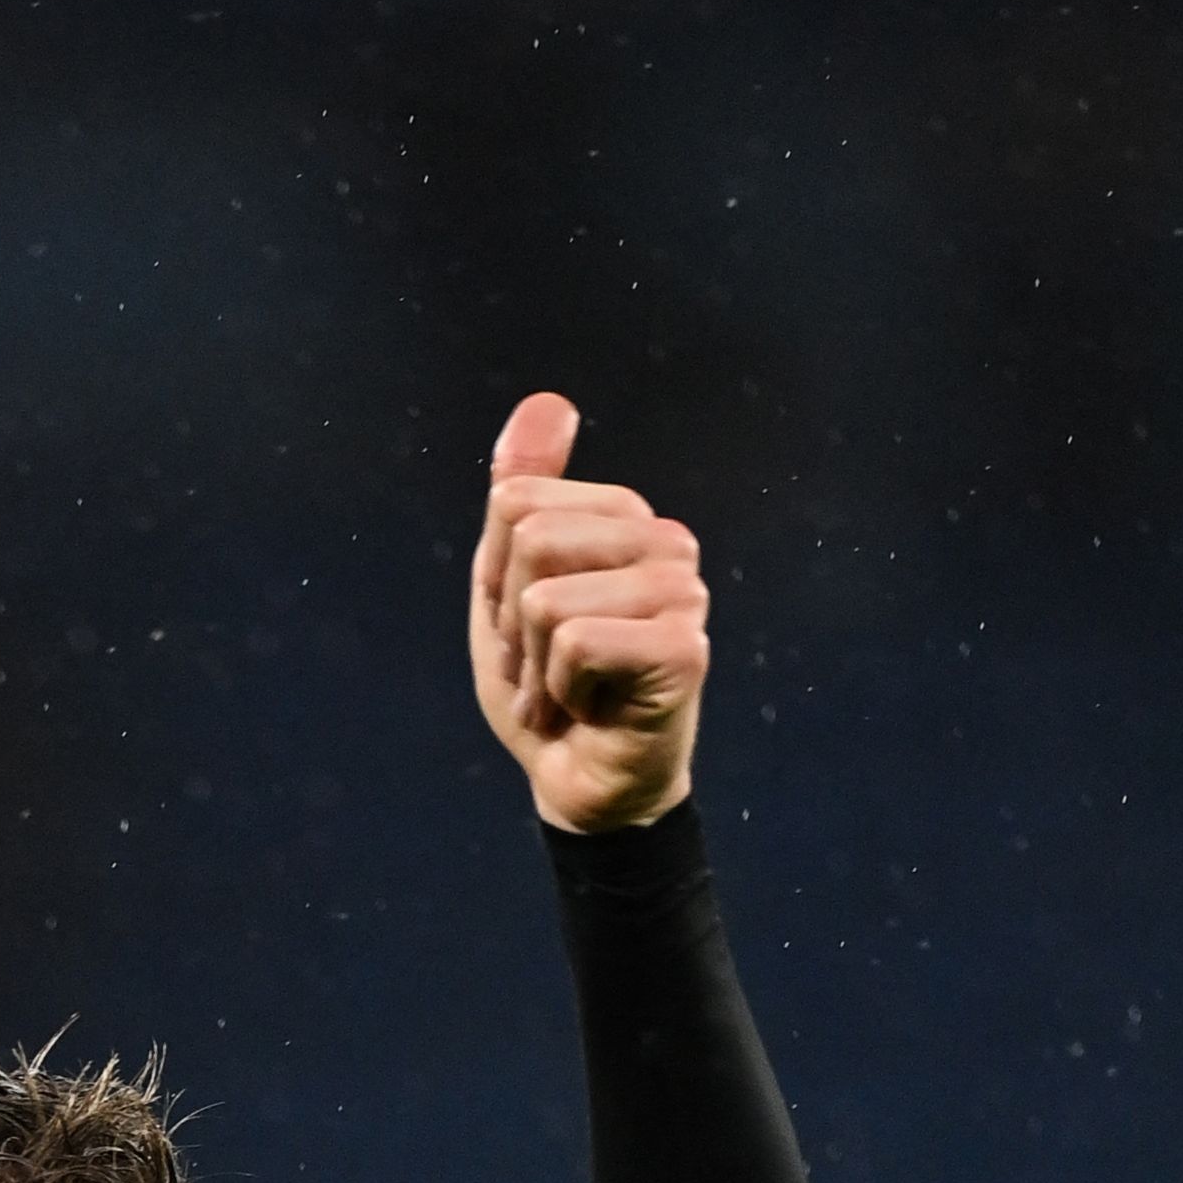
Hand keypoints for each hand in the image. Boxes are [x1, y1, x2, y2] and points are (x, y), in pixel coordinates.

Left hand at [465, 393, 707, 833]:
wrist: (582, 782)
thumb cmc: (550, 689)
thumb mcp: (508, 585)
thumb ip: (523, 493)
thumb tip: (547, 400)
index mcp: (626, 518)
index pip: (513, 504)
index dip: (495, 578)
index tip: (526, 629)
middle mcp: (668, 542)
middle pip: (529, 540)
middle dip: (511, 623)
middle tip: (547, 667)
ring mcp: (685, 593)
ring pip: (546, 599)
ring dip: (535, 668)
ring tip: (570, 693)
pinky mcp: (687, 649)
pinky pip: (575, 644)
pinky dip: (563, 691)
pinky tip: (594, 711)